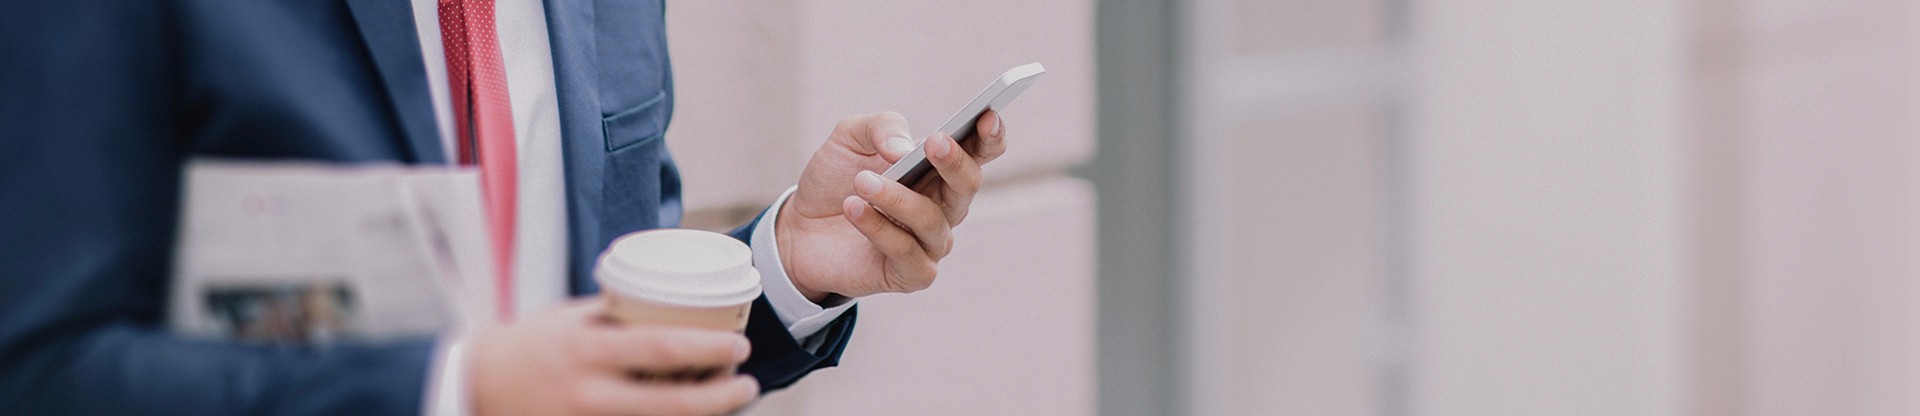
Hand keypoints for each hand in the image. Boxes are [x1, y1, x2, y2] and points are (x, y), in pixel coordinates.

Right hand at [467, 299, 758, 415]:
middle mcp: (589, 394)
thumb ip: (616, 316)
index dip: (708, 349)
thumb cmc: (528, 346)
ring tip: (728, 401)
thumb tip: (672, 301)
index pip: (661, 349)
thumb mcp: (569, 320)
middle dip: (721, 397)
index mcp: (587, 352)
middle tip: (748, 385)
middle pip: (672, 404)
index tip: (739, 345)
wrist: (473, 387)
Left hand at [778, 111, 1008, 300]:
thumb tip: (905, 149)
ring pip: (931, 220)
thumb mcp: (850, 137)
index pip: (980, 152)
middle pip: (967, 185)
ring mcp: (930, 242)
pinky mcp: (911, 274)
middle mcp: (944, 205)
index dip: (990, 136)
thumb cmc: (835, 179)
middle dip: (954, 162)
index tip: (988, 116)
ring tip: (861, 182)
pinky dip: (879, 229)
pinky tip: (854, 210)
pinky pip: (906, 252)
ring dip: (897, 198)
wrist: (798, 227)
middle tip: (932, 143)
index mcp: (939, 168)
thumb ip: (882, 128)